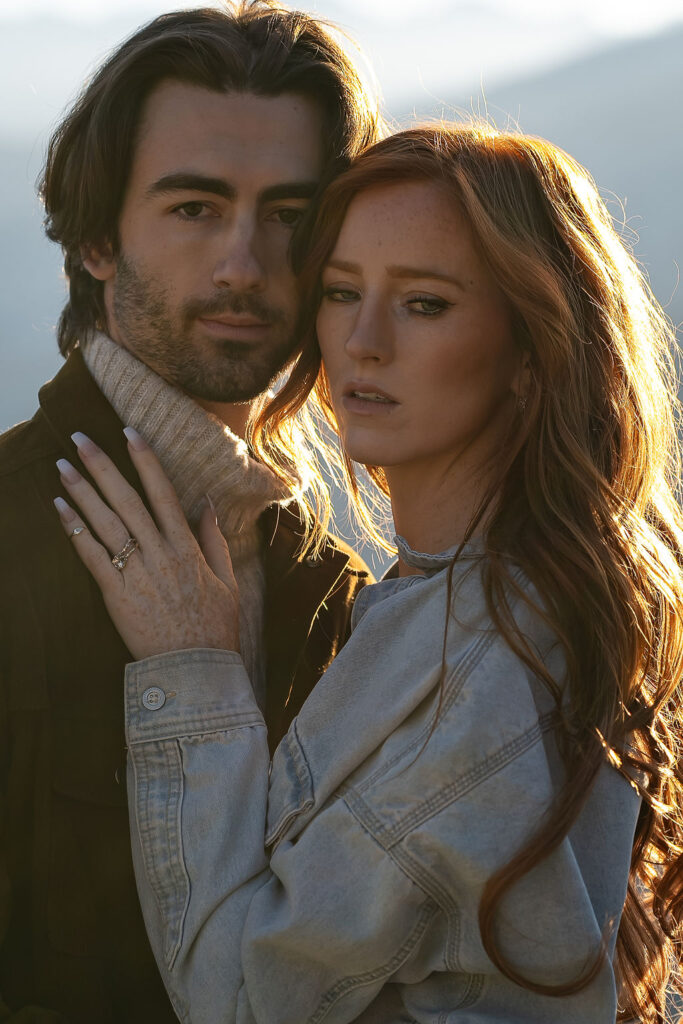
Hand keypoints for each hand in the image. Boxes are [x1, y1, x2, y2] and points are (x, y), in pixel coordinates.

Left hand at [53, 428, 239, 660]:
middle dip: (103, 465)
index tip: (129, 433)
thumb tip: (207, 503)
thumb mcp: (227, 581)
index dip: (145, 460)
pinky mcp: (117, 594)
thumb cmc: (214, 628)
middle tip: (80, 438)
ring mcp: (138, 572)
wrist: (195, 670)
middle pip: (127, 499)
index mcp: (187, 547)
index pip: (163, 493)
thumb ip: (214, 540)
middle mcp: (161, 553)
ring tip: (62, 466)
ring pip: (106, 522)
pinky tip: (60, 508)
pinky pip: (91, 555)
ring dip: (82, 491)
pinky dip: (75, 529)